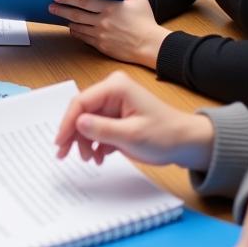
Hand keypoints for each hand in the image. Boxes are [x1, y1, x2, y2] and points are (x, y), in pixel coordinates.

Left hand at [50, 0, 167, 66]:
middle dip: (61, 10)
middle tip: (51, 6)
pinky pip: (83, 38)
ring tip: (59, 15)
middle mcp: (102, 22)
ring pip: (77, 27)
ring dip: (67, 21)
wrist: (150, 46)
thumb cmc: (146, 21)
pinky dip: (76, 32)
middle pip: (76, 15)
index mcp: (110, 8)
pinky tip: (72, 28)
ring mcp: (100, 35)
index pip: (83, 2)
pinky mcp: (101, 46)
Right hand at [56, 71, 213, 168]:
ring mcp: (113, 104)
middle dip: (74, 134)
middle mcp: (112, 91)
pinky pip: (96, 128)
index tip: (60, 143)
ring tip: (90, 159)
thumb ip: (101, 129)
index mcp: (115, 87)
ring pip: (86, 122)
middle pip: (81, 112)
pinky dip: (95, 143)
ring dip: (84, 141)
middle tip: (65, 155)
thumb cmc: (165, 135)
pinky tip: (99, 157)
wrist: (187, 144)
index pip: (81, 102)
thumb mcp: (131, 135)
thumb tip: (76, 123)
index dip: (67, 123)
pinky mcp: (116, 116)